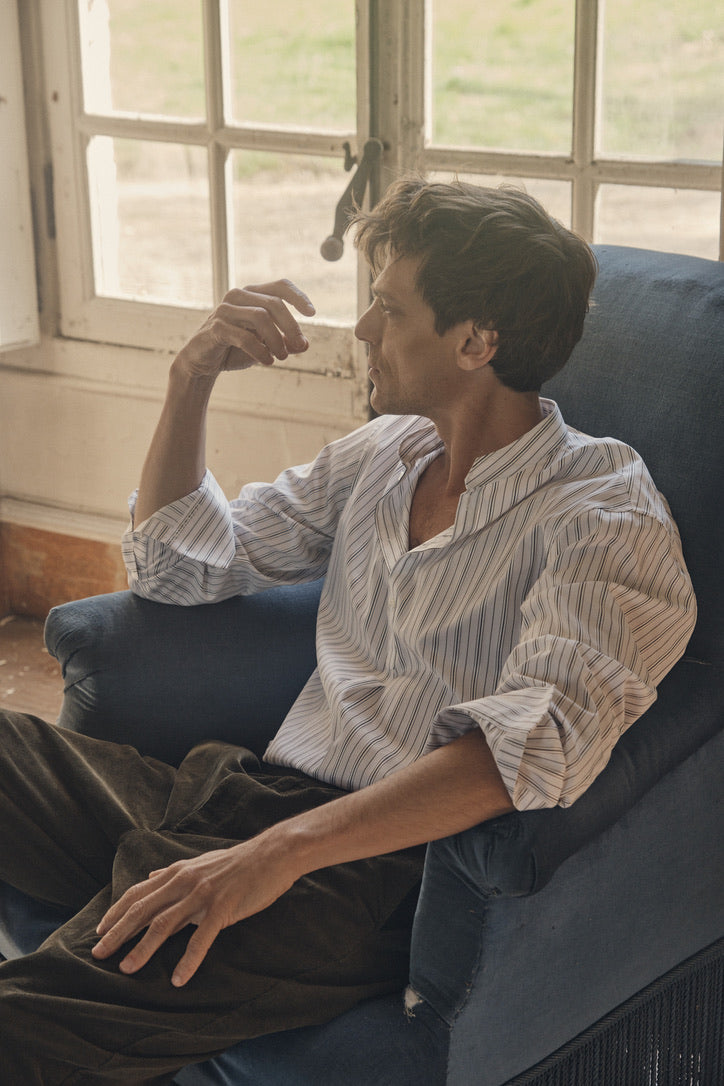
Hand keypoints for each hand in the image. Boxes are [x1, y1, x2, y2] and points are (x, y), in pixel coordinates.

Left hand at [92, 836, 296, 986]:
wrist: (275, 853)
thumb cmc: (239, 862)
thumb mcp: (202, 863)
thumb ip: (175, 874)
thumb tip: (150, 878)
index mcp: (179, 872)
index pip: (138, 893)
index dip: (116, 913)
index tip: (99, 932)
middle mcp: (185, 881)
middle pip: (143, 909)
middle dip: (118, 933)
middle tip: (98, 954)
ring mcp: (203, 894)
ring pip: (165, 924)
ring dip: (143, 949)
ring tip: (127, 969)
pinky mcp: (223, 907)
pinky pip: (201, 938)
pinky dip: (188, 960)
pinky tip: (178, 979)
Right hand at [174, 280, 315, 379]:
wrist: (203, 363)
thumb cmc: (236, 349)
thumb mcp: (266, 346)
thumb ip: (285, 343)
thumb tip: (305, 344)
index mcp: (252, 295)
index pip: (280, 286)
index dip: (299, 297)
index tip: (312, 314)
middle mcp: (238, 296)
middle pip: (274, 304)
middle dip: (291, 326)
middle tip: (299, 347)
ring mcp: (225, 310)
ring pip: (260, 317)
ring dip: (277, 340)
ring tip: (282, 358)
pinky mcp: (216, 327)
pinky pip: (244, 336)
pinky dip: (260, 350)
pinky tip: (268, 361)